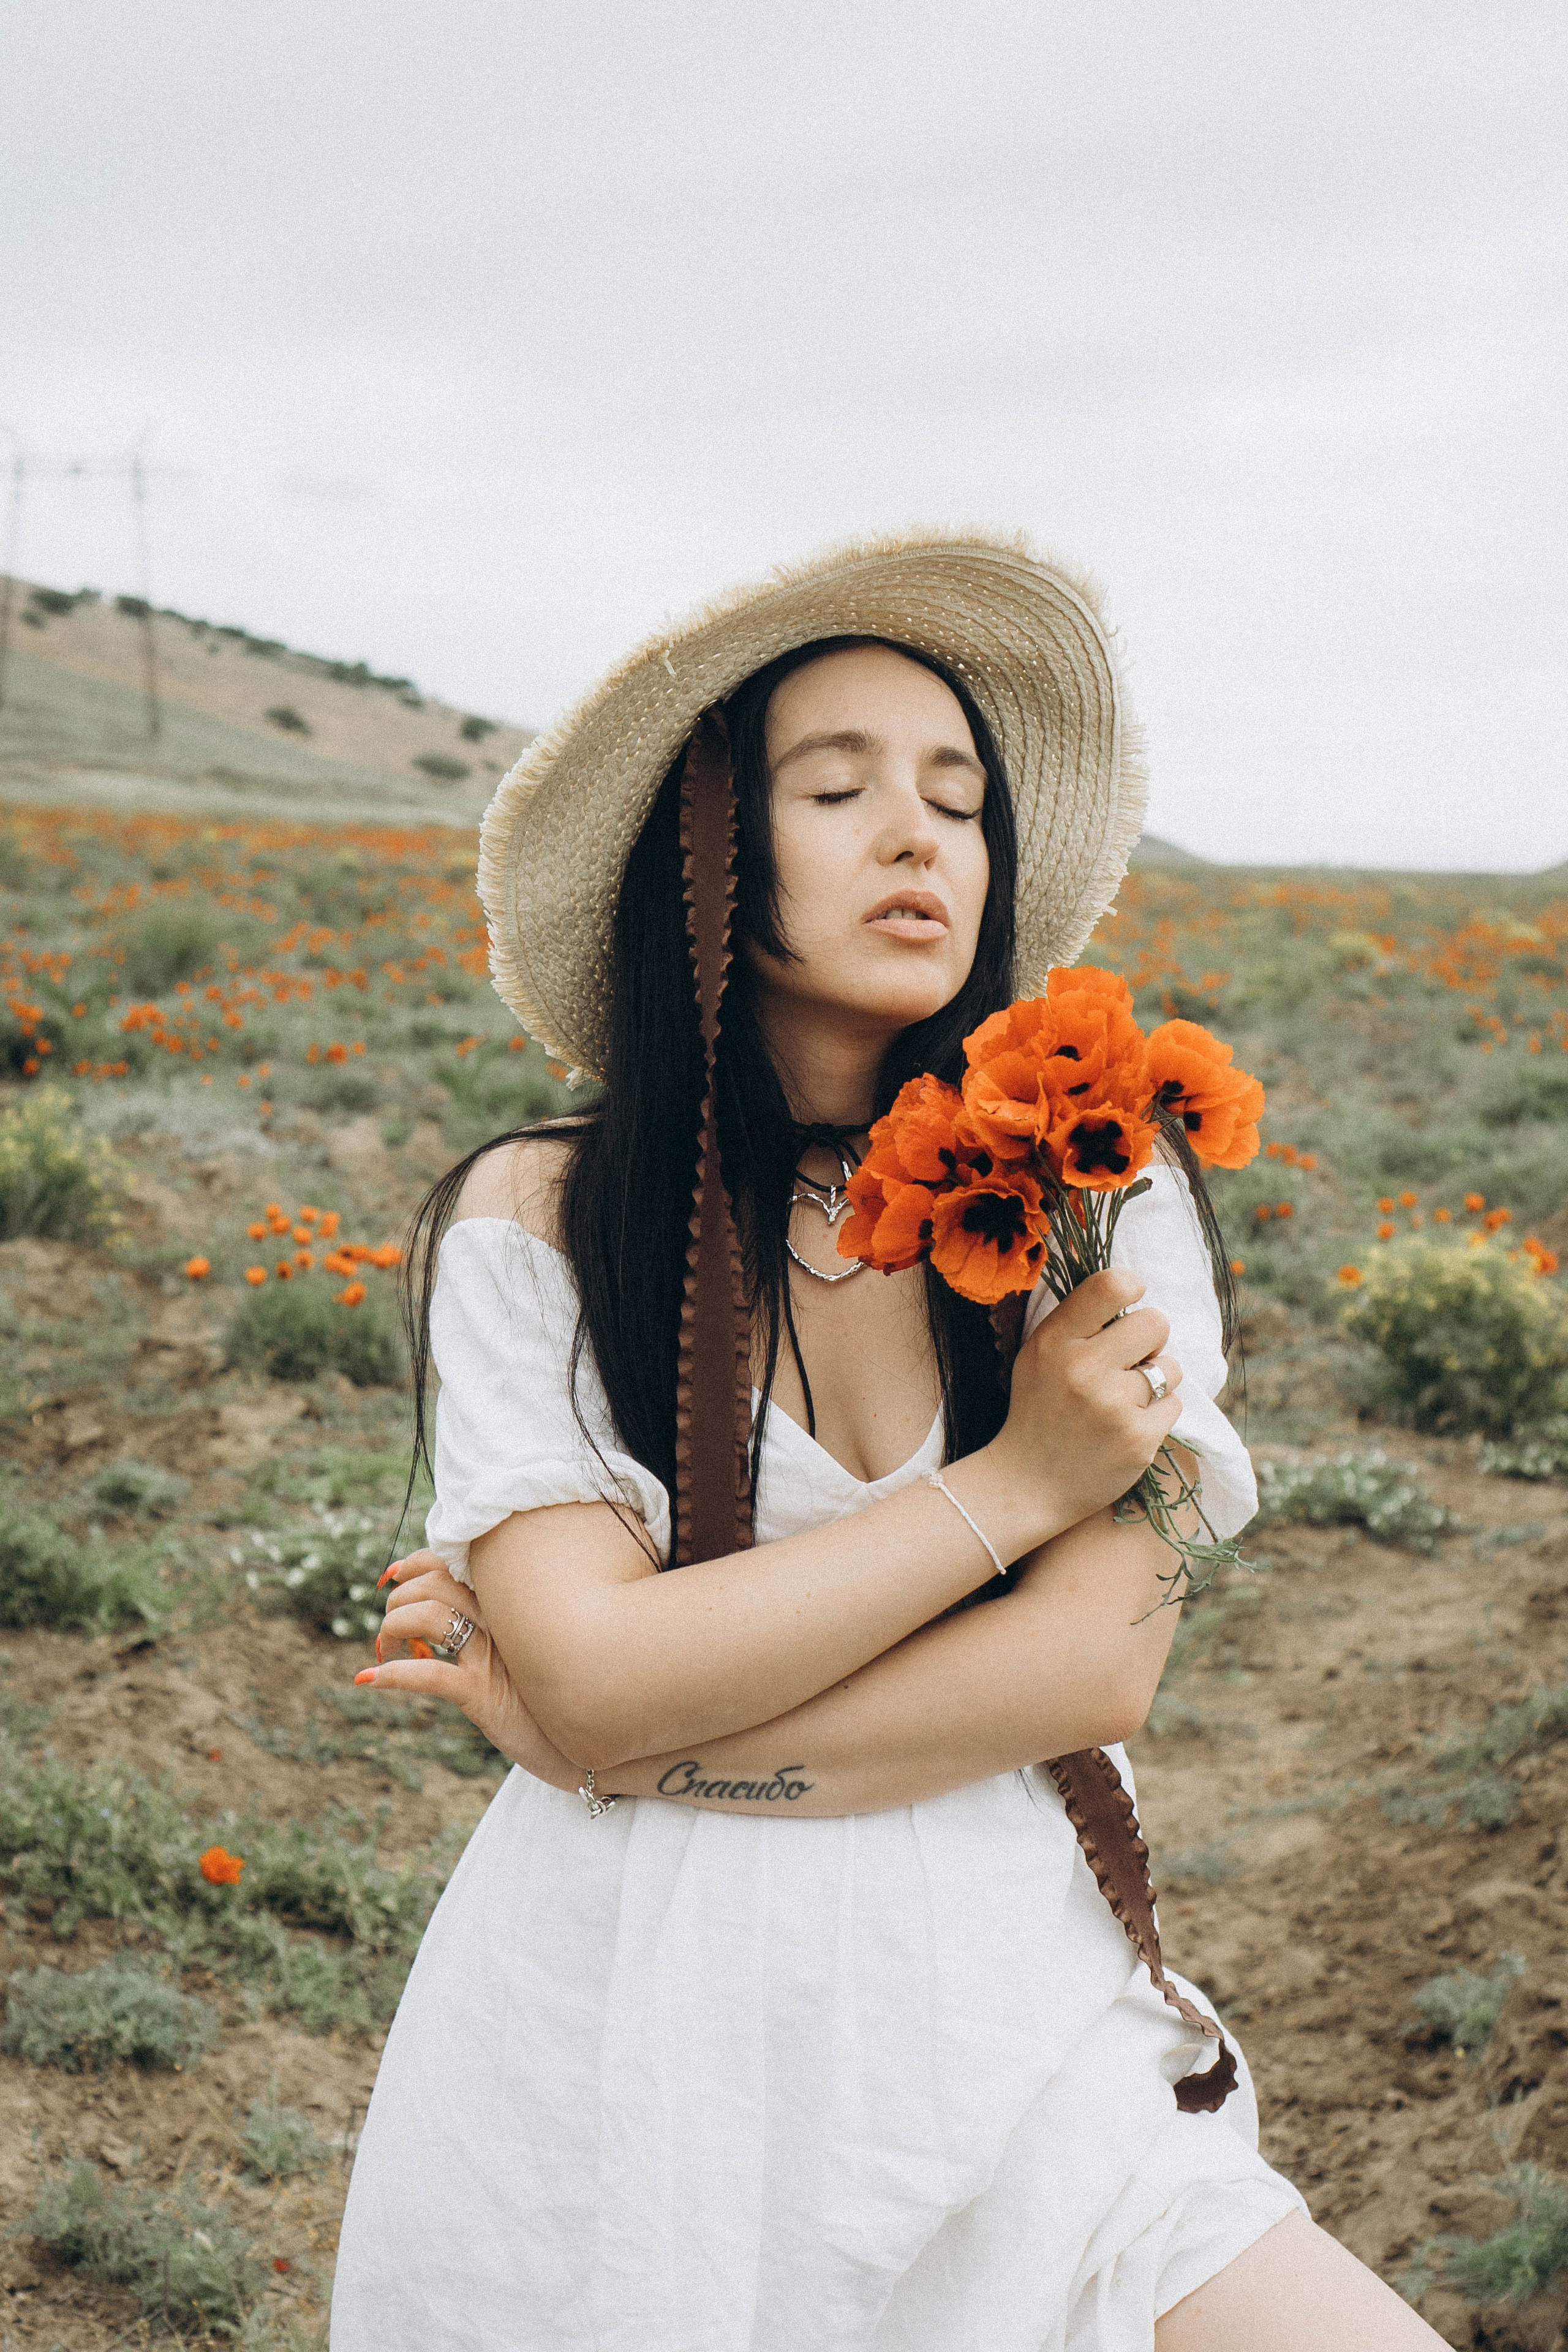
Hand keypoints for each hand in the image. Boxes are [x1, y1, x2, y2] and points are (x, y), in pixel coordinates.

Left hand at [354, 1549, 578, 1790]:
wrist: (598, 1747)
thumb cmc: (559, 1700)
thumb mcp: (529, 1656)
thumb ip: (503, 1627)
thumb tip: (453, 1611)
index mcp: (512, 1605)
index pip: (456, 1561)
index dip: (415, 1562)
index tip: (392, 1575)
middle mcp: (505, 1622)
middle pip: (435, 1583)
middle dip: (398, 1599)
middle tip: (389, 1630)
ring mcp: (497, 1658)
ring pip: (430, 1617)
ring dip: (391, 1627)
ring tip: (382, 1648)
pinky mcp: (488, 1697)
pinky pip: (433, 1675)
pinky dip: (394, 1675)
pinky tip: (369, 1680)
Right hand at [979, 1268, 1183, 1550]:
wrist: (1028, 1484)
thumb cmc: (1039, 1409)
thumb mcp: (1038, 1354)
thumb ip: (1078, 1319)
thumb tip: (1131, 1284)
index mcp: (1055, 1340)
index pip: (1110, 1286)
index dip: (1131, 1286)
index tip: (1130, 1298)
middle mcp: (1083, 1369)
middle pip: (1155, 1322)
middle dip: (1149, 1338)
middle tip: (1129, 1359)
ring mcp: (1113, 1406)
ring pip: (1170, 1367)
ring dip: (1156, 1380)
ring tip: (1125, 1398)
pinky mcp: (1138, 1440)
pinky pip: (1175, 1405)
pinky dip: (1157, 1414)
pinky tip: (1128, 1426)